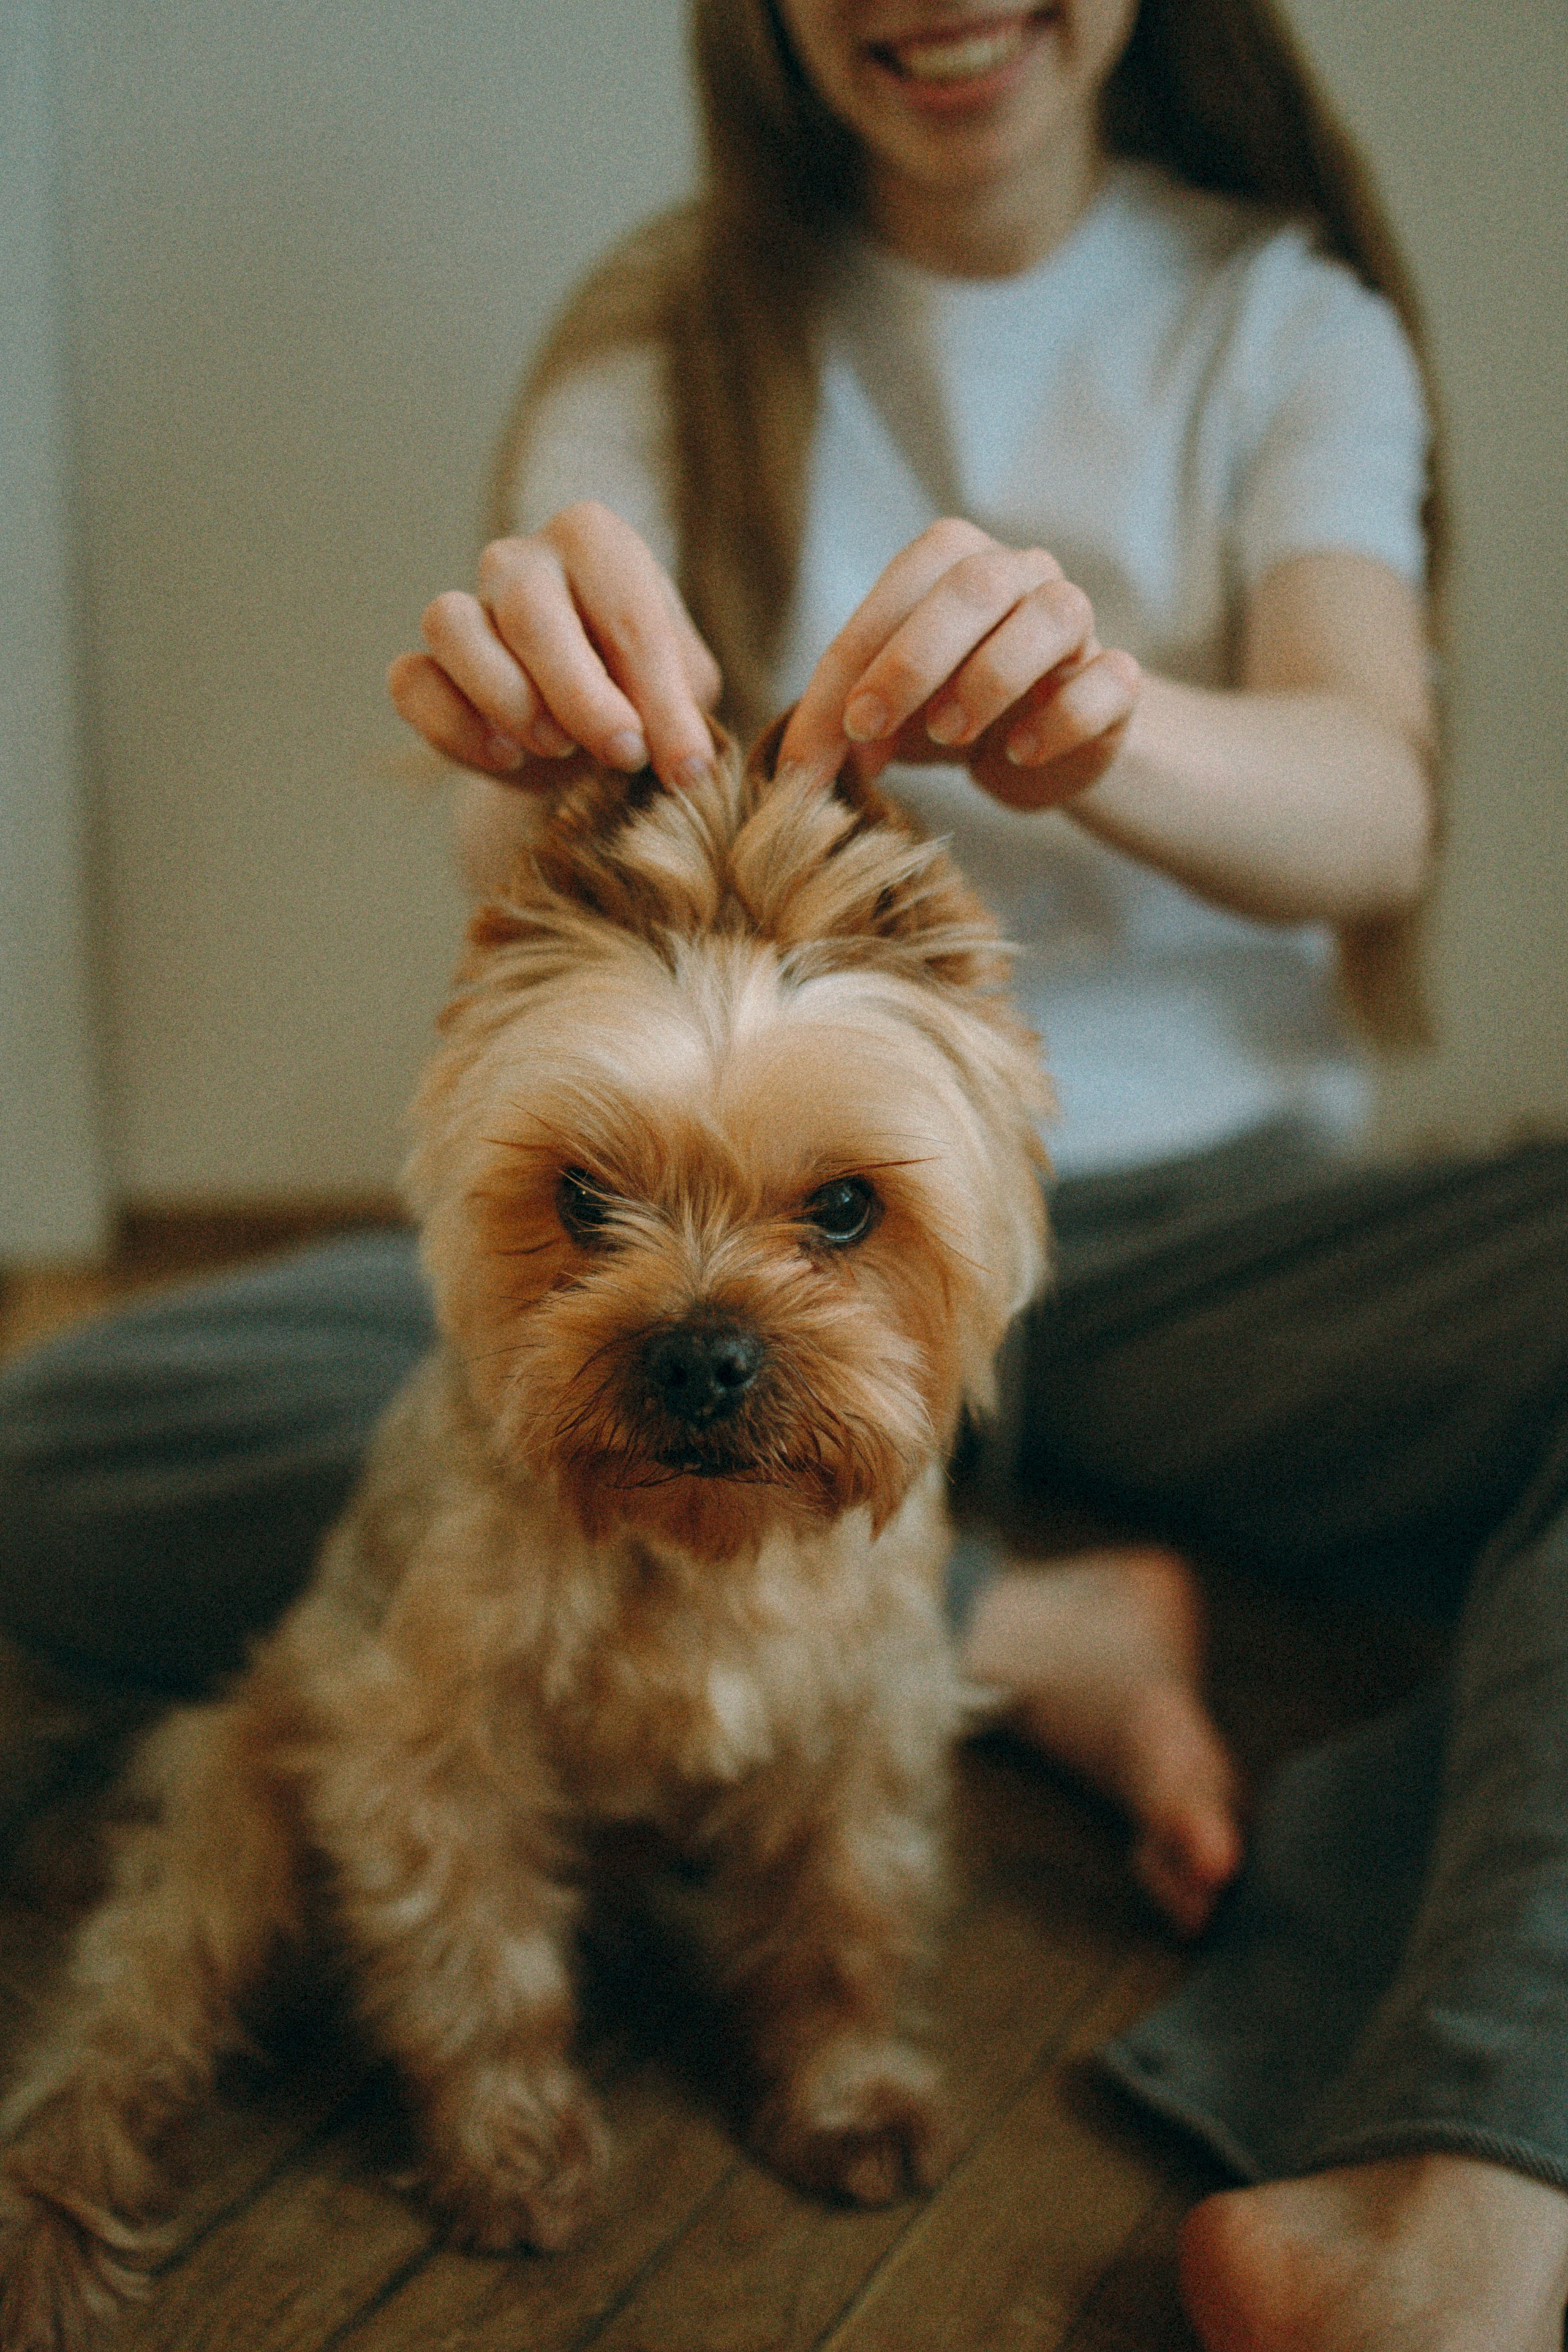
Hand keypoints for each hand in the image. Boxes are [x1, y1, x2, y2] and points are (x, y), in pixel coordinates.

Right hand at [387, 503, 721, 789]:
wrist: (584, 733)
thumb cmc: (641, 692)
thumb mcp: (685, 699)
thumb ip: (684, 717)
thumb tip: (689, 768)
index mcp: (594, 542)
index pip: (626, 614)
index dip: (658, 698)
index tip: (684, 767)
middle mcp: (520, 559)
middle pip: (531, 612)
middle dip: (580, 695)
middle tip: (621, 752)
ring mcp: (464, 607)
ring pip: (451, 627)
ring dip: (507, 698)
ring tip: (555, 747)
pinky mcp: (423, 665)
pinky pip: (412, 682)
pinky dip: (454, 728)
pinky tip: (504, 759)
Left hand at [778, 520, 1139, 810]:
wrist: (1036, 751)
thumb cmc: (945, 713)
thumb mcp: (885, 716)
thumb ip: (841, 727)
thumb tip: (800, 773)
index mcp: (951, 560)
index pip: (897, 593)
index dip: (853, 665)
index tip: (826, 738)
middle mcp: (1020, 571)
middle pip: (974, 584)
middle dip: (912, 658)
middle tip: (870, 726)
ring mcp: (1078, 619)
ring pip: (1054, 614)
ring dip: (991, 677)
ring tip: (949, 734)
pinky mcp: (1120, 680)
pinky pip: (1110, 679)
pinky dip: (1062, 717)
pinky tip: (1019, 753)